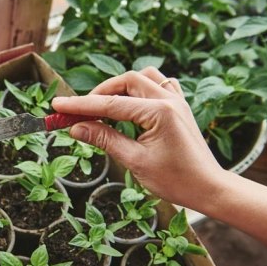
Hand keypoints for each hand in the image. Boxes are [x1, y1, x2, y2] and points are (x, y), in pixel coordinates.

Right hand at [51, 67, 226, 207]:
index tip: (58, 105)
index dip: (81, 105)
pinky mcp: (180, 107)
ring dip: (121, 87)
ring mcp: (177, 100)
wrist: (208, 188)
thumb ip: (104, 139)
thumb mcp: (134, 161)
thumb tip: (76, 128)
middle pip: (126, 81)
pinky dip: (141, 89)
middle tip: (80, 112)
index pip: (110, 103)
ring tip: (104, 107)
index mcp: (159, 112)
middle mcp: (169, 99)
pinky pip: (159, 85)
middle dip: (100, 93)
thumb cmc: (176, 180)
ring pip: (143, 77)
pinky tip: (131, 104)